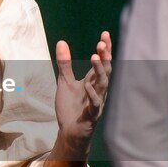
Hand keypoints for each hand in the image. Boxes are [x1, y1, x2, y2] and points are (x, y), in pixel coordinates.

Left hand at [54, 31, 111, 152]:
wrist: (69, 132)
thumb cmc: (70, 107)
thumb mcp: (64, 82)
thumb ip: (65, 63)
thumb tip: (61, 42)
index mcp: (93, 81)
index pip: (102, 62)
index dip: (105, 49)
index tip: (105, 34)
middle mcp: (98, 90)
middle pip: (105, 70)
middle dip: (105, 57)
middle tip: (101, 43)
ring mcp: (96, 102)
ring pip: (102, 85)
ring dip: (99, 71)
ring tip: (94, 57)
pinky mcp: (92, 115)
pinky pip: (95, 104)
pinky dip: (92, 94)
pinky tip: (86, 85)